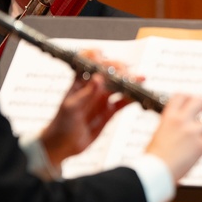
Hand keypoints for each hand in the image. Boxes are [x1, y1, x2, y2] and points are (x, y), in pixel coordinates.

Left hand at [38, 51, 130, 165]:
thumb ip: (86, 93)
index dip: (98, 56)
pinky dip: (130, 99)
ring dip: (129, 82)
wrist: (62, 145)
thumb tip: (98, 77)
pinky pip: (122, 102)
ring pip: (118, 86)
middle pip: (109, 73)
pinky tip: (137, 96)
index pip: (90, 62)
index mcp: (80, 82)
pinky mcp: (109, 112)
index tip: (105, 57)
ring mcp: (102, 99)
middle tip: (128, 75)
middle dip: (120, 70)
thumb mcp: (71, 107)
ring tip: (140, 80)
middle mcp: (93, 88)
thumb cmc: (61, 124)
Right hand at [145, 94, 201, 180]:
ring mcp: (191, 132)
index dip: (190, 97)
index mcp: (167, 118)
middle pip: (199, 101)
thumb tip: (174, 133)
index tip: (195, 102)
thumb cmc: (152, 160)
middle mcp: (180, 121)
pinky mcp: (200, 146)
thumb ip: (168, 130)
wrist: (152, 172)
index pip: (180, 97)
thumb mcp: (157, 137)